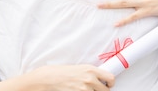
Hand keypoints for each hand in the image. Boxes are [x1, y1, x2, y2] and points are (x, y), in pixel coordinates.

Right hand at [0, 64, 114, 90]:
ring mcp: (84, 89)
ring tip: (84, 90)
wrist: (47, 78)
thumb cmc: (61, 72)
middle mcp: (89, 79)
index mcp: (91, 70)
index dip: (111, 83)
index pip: (111, 78)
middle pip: (105, 90)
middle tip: (96, 90)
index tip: (108, 84)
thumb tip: (100, 79)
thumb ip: (90, 73)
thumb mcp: (79, 68)